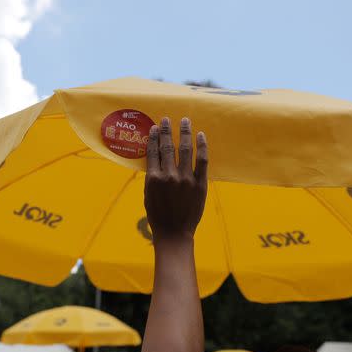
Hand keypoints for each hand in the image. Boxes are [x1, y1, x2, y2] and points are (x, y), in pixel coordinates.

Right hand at [144, 117, 207, 242]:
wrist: (174, 232)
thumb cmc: (158, 216)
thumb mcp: (148, 195)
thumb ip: (152, 177)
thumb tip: (156, 159)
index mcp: (153, 178)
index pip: (153, 152)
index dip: (153, 137)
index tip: (154, 127)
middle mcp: (169, 176)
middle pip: (167, 147)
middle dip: (166, 131)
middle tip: (166, 119)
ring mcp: (185, 179)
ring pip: (185, 149)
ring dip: (184, 132)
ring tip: (185, 121)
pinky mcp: (200, 184)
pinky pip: (202, 160)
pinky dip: (202, 146)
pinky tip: (200, 135)